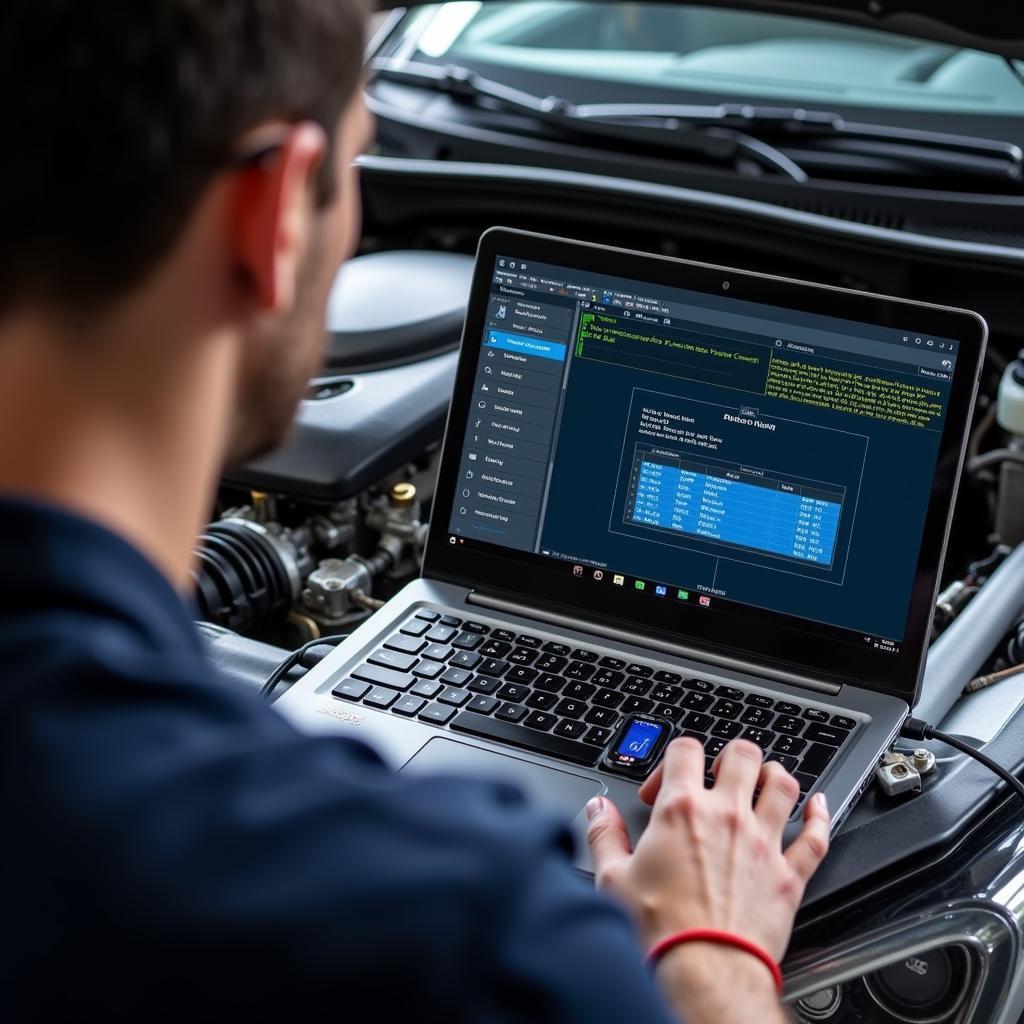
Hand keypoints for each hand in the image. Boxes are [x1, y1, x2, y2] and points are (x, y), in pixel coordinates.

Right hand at [585, 737, 829, 1014]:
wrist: (705, 972)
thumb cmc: (661, 930)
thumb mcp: (613, 878)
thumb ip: (603, 834)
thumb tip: (598, 810)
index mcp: (682, 809)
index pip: (685, 749)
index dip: (673, 757)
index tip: (664, 785)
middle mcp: (727, 816)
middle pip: (742, 754)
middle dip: (729, 756)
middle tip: (717, 774)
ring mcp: (764, 843)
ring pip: (783, 784)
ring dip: (774, 775)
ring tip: (764, 779)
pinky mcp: (789, 875)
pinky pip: (816, 835)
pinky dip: (820, 816)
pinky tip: (818, 807)